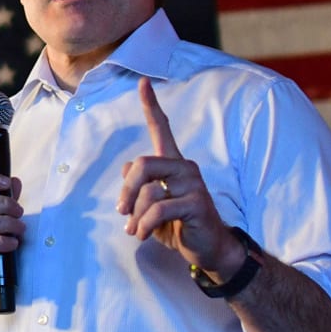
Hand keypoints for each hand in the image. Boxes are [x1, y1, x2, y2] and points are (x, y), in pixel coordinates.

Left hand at [117, 78, 237, 275]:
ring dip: (135, 217)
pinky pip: (158, 211)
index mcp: (174, 164)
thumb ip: (140, 186)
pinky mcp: (197, 203)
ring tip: (135, 230)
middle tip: (121, 211)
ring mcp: (193, 184)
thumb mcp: (152, 206)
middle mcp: (185, 168)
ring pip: (148, 193)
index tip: (143, 83)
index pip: (161, 129)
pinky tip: (144, 235)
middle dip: (126, 190)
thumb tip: (125, 169)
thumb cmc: (178, 225)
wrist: (209, 249)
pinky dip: (144, 226)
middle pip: (142, 164)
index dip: (151, 106)